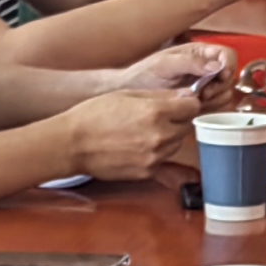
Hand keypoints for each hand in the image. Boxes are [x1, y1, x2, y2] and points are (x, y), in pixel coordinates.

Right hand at [63, 85, 202, 184]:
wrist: (73, 144)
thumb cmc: (95, 115)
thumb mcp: (128, 94)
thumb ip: (160, 96)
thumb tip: (185, 95)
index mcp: (156, 112)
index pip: (192, 106)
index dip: (186, 103)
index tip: (179, 103)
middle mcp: (160, 136)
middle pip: (186, 126)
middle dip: (177, 120)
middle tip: (156, 117)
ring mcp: (155, 156)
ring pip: (176, 144)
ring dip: (168, 137)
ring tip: (143, 132)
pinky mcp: (148, 171)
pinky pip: (164, 160)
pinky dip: (157, 153)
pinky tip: (138, 146)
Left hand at [113, 41, 232, 100]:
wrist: (130, 93)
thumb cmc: (144, 73)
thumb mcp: (165, 64)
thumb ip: (190, 62)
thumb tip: (216, 66)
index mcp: (199, 53)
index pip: (227, 55)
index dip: (228, 65)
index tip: (218, 77)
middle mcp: (205, 68)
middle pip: (229, 76)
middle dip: (220, 85)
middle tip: (203, 93)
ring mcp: (204, 86)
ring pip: (226, 92)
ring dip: (216, 98)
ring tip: (197, 100)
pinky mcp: (200, 102)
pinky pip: (217, 106)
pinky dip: (211, 107)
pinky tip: (195, 107)